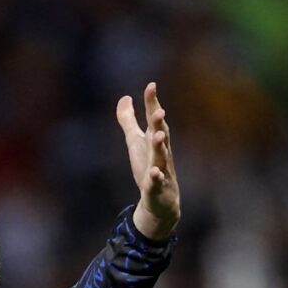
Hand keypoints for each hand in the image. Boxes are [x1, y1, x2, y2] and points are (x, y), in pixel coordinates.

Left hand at [118, 83, 178, 238]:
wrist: (160, 201)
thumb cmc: (149, 168)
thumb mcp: (135, 142)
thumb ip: (129, 121)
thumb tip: (125, 97)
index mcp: (153, 140)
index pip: (154, 119)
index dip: (152, 103)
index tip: (151, 85)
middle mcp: (160, 153)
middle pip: (161, 135)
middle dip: (160, 123)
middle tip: (159, 110)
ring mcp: (161, 170)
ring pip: (162, 157)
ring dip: (160, 146)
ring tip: (159, 135)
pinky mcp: (157, 188)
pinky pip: (157, 182)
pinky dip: (156, 177)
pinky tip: (155, 173)